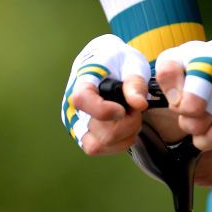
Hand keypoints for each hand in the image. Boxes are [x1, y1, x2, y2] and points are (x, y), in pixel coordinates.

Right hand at [60, 34, 150, 154]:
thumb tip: (139, 104)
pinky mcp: (83, 136)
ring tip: (132, 116)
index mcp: (81, 82)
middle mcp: (72, 107)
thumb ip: (135, 82)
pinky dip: (120, 142)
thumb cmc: (118, 61)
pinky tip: (128, 126)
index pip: (82, 100)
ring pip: (98, 145)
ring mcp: (76, 124)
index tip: (123, 109)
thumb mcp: (131, 63)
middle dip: (126, 123)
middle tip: (136, 107)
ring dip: (123, 135)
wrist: (107, 63)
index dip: (104, 110)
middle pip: (98, 132)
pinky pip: (100, 149)